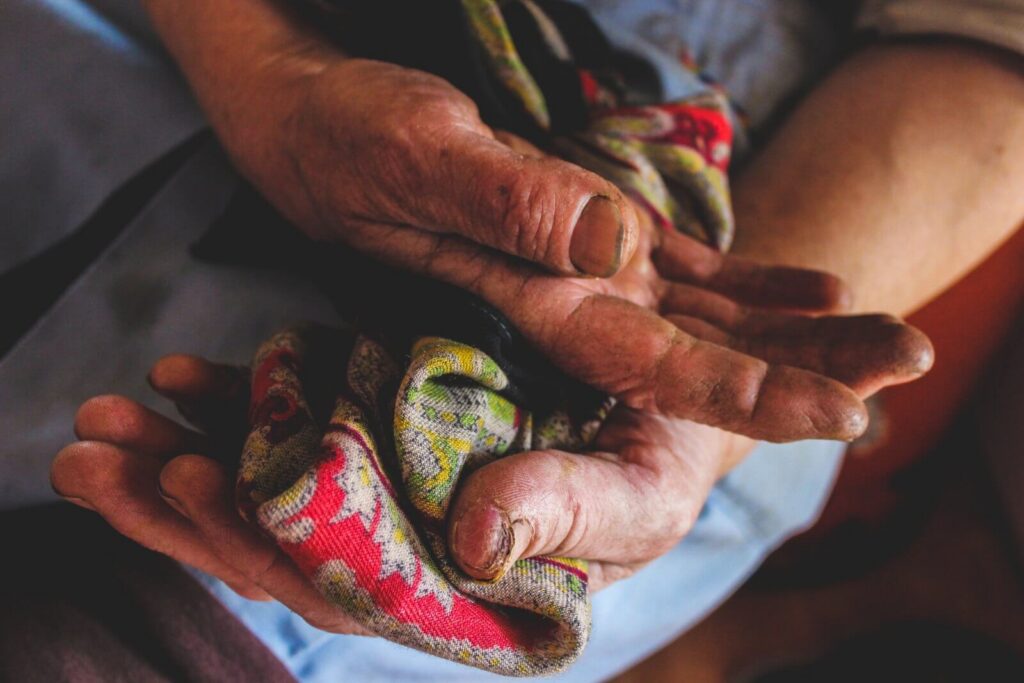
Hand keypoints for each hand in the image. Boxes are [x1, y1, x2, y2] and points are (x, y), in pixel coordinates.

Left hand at [52, 355, 747, 606]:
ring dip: (186, 457)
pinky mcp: (391, 427)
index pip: (353, 589)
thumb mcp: (641, 485)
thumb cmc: (673, 445)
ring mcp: (397, 486)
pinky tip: (184, 378)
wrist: (676, 388)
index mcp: (473, 592)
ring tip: (105, 422)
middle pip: (285, 547)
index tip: (200, 486)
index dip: (270, 547)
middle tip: (94, 459)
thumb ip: (572, 510)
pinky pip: (303, 429)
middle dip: (187, 507)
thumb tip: (474, 535)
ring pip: (277, 492)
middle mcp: (421, 550)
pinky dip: (240, 403)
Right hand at [153, 3, 932, 442]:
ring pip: (701, 313)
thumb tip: (619, 244)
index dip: (746, 392)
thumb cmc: (347, 135)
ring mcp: (576, 268)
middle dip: (802, 364)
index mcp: (528, 298)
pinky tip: (804, 289)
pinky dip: (743, 283)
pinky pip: (676, 268)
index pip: (653, 364)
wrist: (312, 124)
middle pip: (700, 351)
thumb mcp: (419, 153)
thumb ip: (509, 204)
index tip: (842, 409)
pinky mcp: (577, 230)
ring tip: (883, 332)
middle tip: (907, 360)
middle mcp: (563, 300)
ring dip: (791, 329)